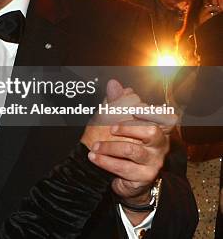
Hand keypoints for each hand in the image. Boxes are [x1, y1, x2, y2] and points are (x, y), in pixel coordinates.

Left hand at [88, 84, 176, 223]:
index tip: (135, 109)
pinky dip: (106, 162)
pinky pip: (124, 168)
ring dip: (109, 147)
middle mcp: (160, 144)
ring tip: (94, 146)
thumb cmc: (120, 141)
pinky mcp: (144, 177)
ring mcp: (154, 162)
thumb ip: (116, 101)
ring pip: (133, 151)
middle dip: (128, 128)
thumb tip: (113, 83)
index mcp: (157, 127)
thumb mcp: (115, 119)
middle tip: (110, 128)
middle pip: (152, 132)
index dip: (154, 112)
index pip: (166, 118)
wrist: (121, 174)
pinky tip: (94, 158)